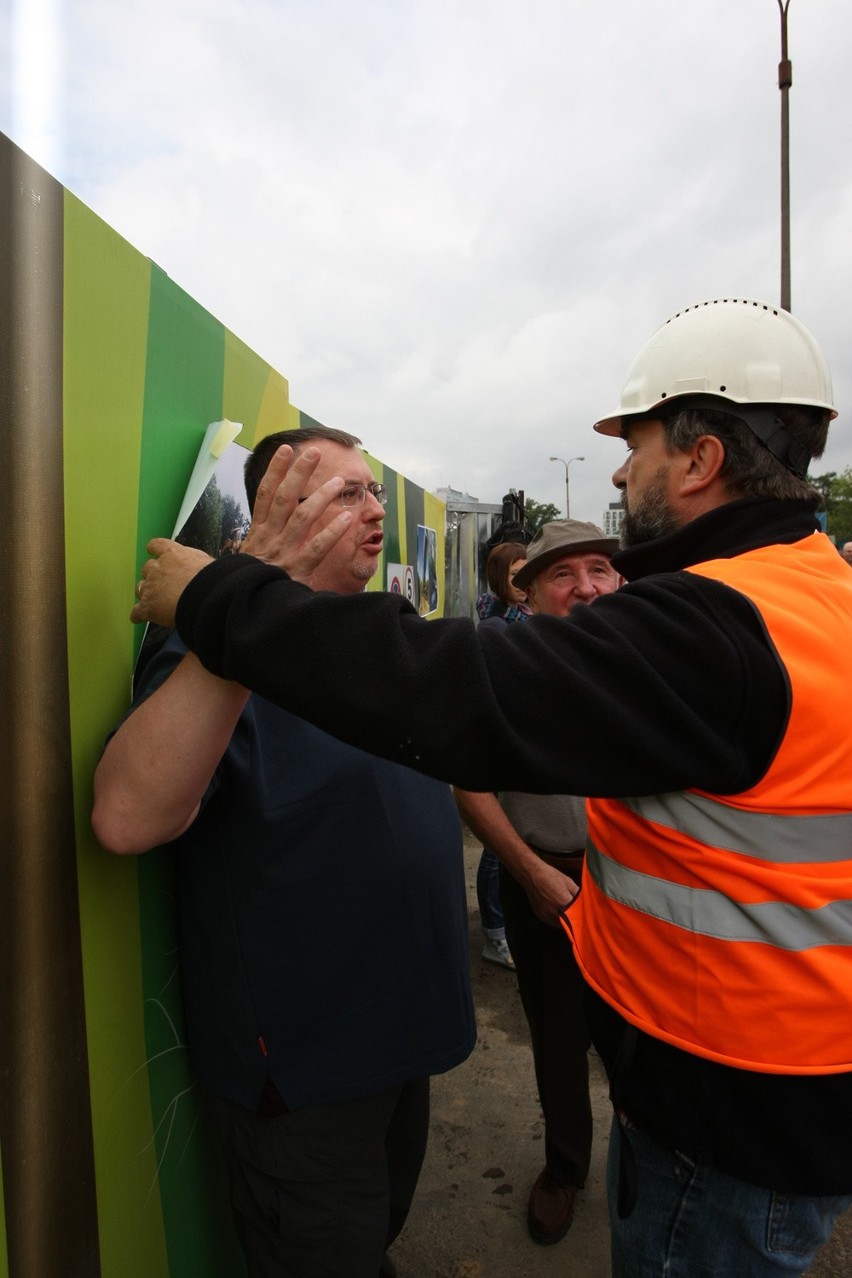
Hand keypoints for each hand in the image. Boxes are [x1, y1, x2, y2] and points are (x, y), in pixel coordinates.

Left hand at [131, 542, 212, 625]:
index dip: (153, 549)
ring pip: (140, 588)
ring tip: (154, 602)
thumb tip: (198, 568)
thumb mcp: (205, 562)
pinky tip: (139, 619)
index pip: (157, 545)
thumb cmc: (212, 579)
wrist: (205, 596)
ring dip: (146, 594)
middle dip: (152, 576)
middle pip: (147, 568)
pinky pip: (137, 612)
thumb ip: (194, 563)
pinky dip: (138, 615)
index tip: (152, 551)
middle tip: (163, 584)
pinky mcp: (147, 607)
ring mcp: (150, 587)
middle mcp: (158, 567)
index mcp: (173, 554)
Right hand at [239, 445, 352, 583]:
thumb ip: (263, 536)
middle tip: (314, 452)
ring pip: (302, 518)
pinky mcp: (296, 571)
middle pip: (284, 498)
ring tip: (338, 481)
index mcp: (258, 532)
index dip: (275, 470)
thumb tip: (271, 517)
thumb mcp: (251, 557)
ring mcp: (283, 553)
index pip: (265, 494)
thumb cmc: (252, 583)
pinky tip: (348, 518)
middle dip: (298, 473)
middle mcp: (269, 538)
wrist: (243, 609)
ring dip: (321, 497)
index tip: (285, 449)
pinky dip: (332, 532)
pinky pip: (316, 548)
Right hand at [523, 859, 579, 926]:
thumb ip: (578, 893)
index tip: (585, 917)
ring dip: (565, 923)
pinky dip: (556, 920)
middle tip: (577, 918)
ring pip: (559, 925)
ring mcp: (546, 914)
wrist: (532, 875)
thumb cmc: (551, 876)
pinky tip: (558, 913)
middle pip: (568, 924)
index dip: (581, 918)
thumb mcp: (568, 882)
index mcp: (564, 902)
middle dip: (573, 922)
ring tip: (568, 916)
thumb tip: (585, 901)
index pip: (577, 917)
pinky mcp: (540, 915)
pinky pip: (551, 922)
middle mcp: (554, 912)